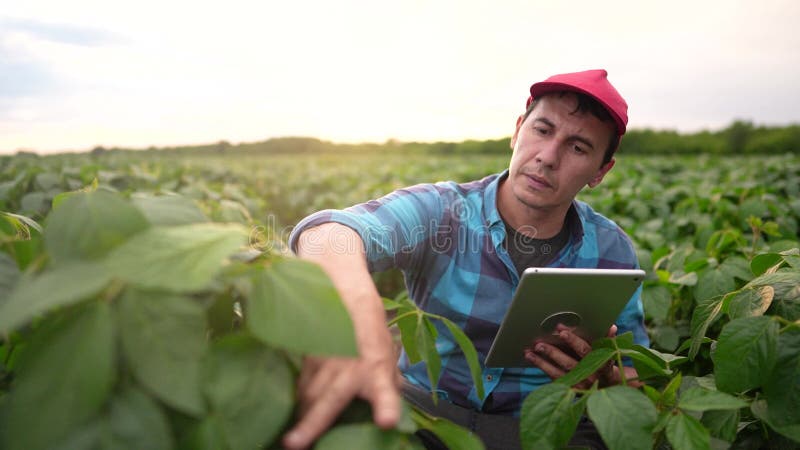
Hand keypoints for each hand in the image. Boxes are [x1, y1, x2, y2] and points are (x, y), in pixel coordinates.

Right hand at [282, 352, 400, 448]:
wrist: (351, 306)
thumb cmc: (372, 342)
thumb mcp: (387, 363)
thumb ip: (388, 390)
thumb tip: (392, 419)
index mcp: (378, 372)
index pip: (384, 391)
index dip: (386, 407)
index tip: (386, 422)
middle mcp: (351, 368)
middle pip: (330, 398)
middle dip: (312, 424)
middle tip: (294, 444)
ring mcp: (327, 362)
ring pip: (309, 394)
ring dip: (300, 417)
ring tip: (292, 440)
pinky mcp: (309, 358)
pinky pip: (300, 385)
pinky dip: (297, 402)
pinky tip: (294, 415)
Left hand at [524, 324, 641, 388]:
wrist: (613, 388)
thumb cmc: (608, 363)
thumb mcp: (612, 352)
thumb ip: (608, 340)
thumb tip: (611, 327)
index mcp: (602, 365)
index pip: (586, 351)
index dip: (574, 341)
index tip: (561, 331)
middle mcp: (591, 377)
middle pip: (570, 364)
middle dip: (553, 352)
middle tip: (539, 343)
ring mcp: (581, 386)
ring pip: (559, 373)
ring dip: (543, 362)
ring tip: (530, 351)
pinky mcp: (571, 390)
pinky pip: (555, 379)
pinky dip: (543, 368)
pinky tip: (532, 359)